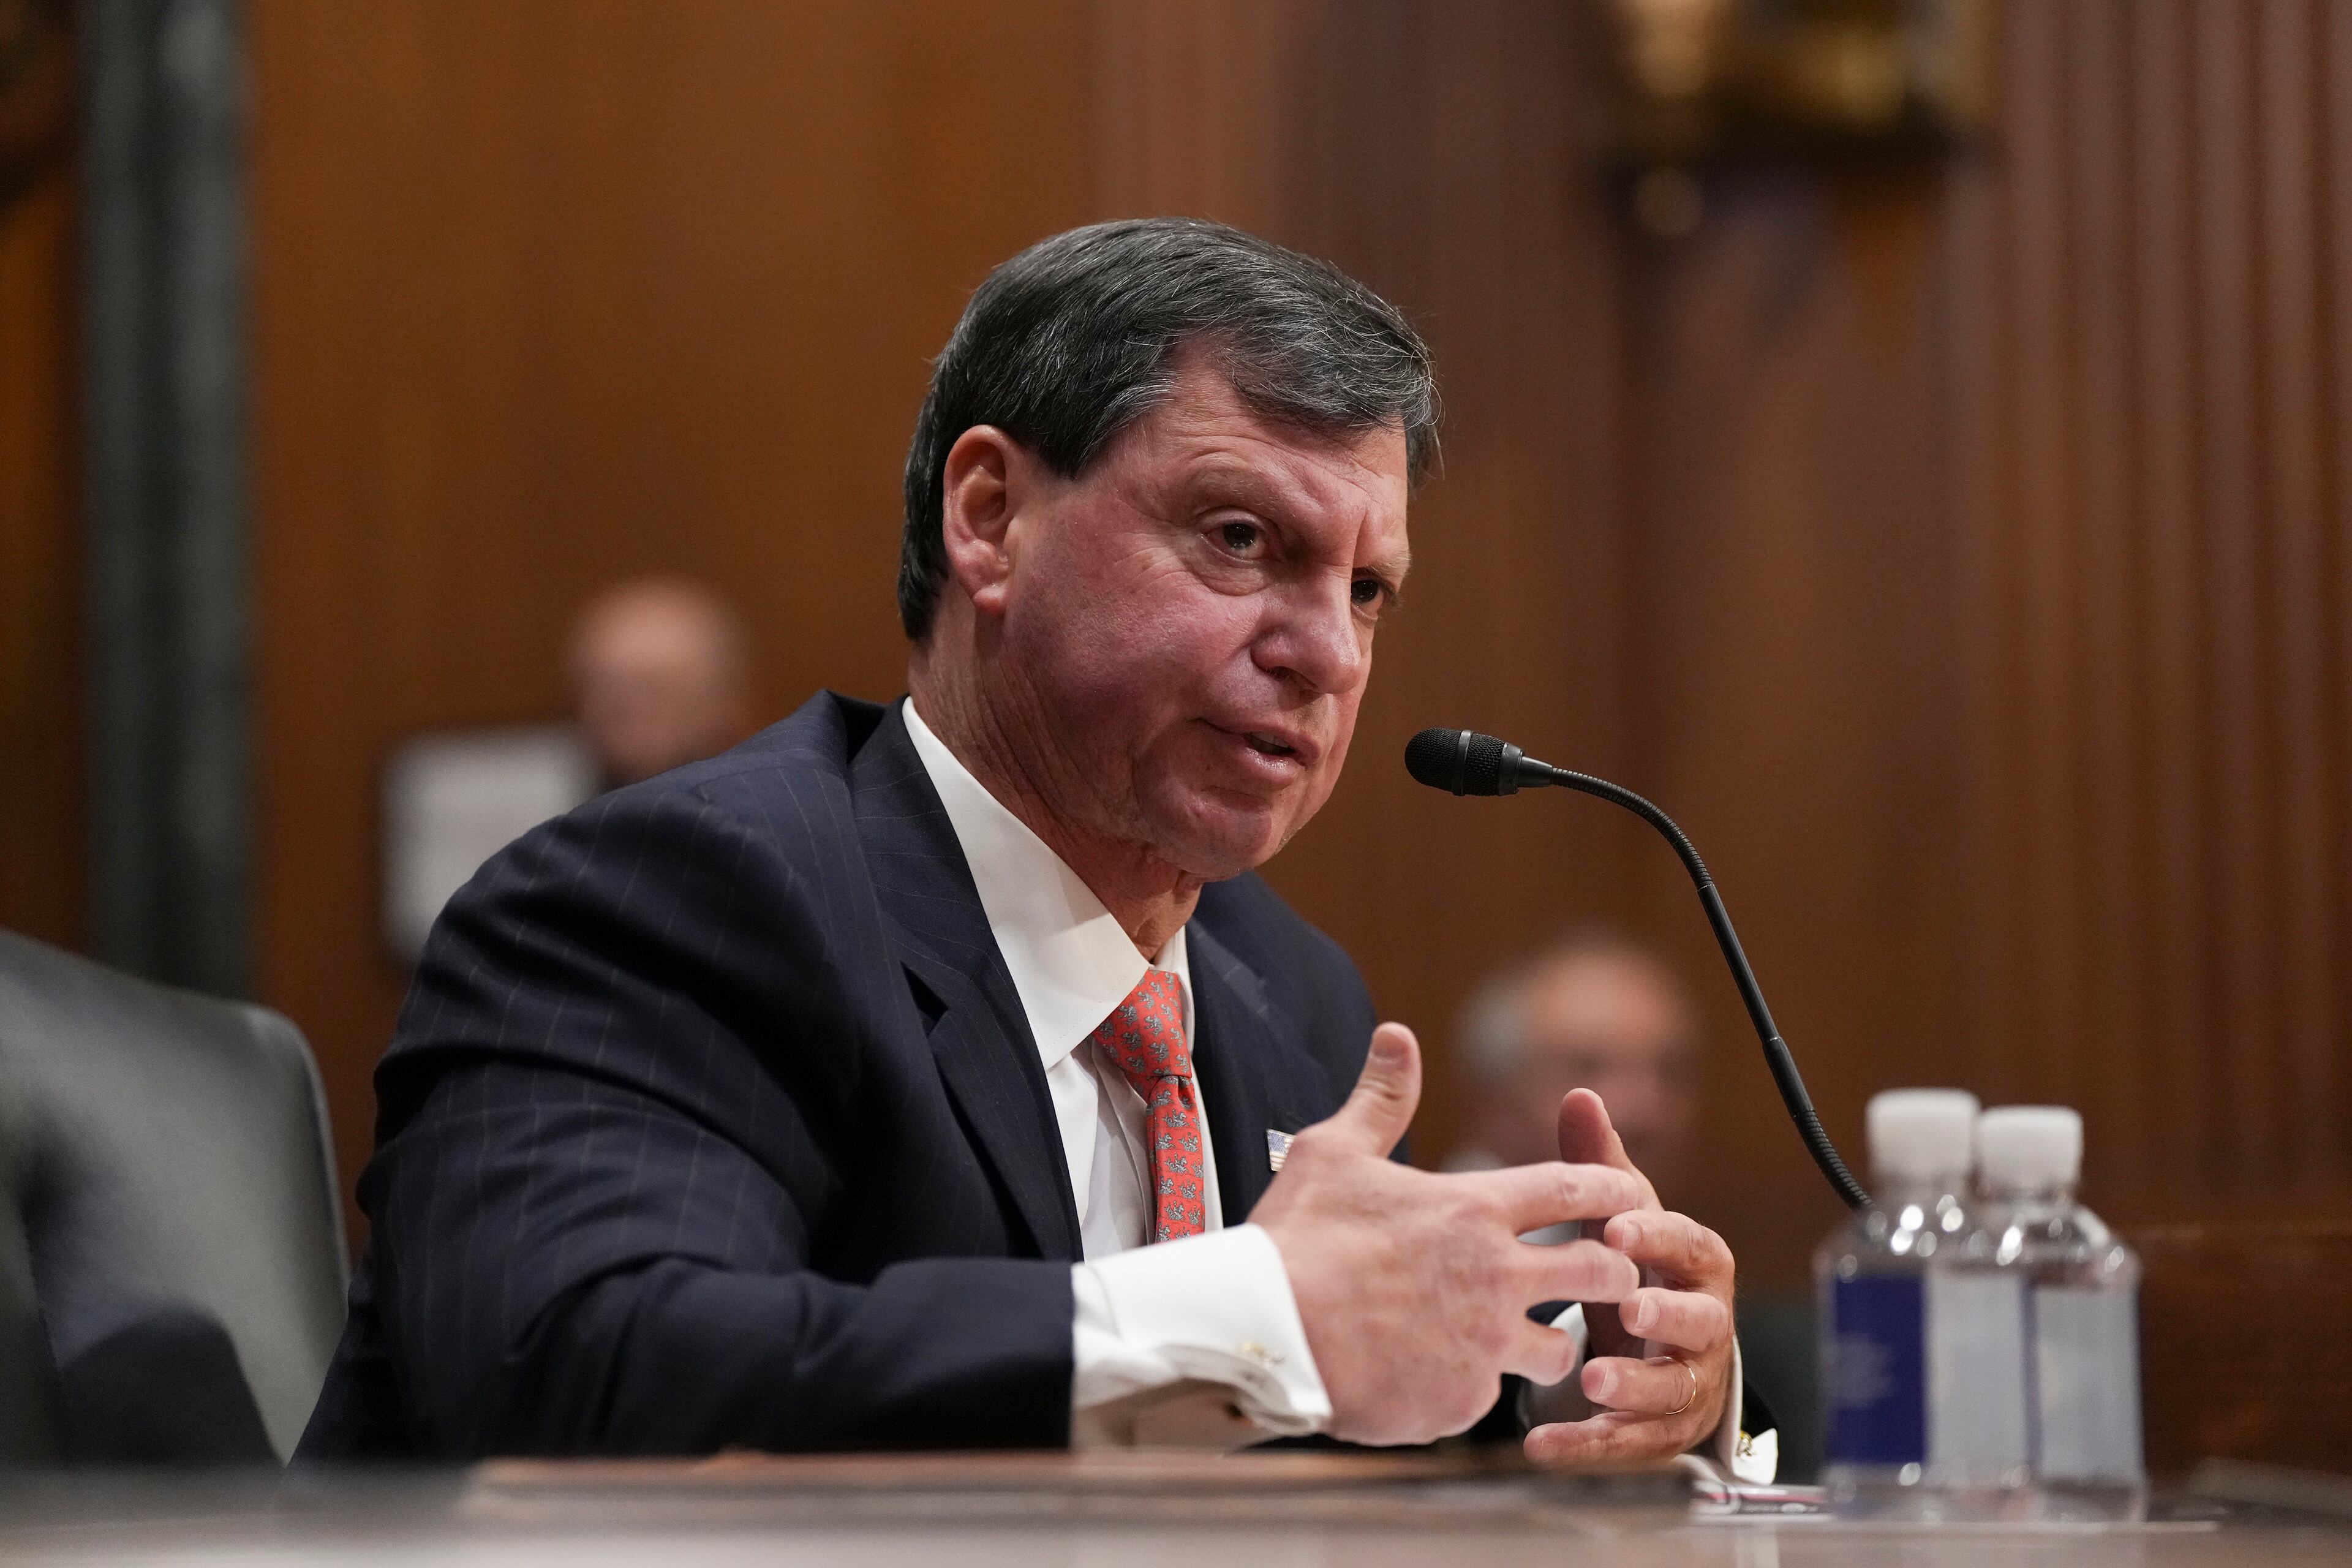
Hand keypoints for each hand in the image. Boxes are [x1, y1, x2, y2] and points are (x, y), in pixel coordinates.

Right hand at [1251, 1024, 1644, 1445]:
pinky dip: (1471, 1388)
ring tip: (1522, 1344)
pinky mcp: (1461, 1401)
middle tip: (1603, 1274)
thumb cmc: (1295, 1238)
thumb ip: (1381, 1098)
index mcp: (1474, 1209)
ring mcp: (1485, 1344)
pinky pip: (1490, 1397)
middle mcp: (1496, 1276)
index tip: (1628, 1193)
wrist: (1262, 1332)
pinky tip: (1437, 1380)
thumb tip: (1398, 1035)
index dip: (1612, 1188)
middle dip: (1613, 1271)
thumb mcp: (1333, 1152)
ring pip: (1559, 1349)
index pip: (1577, 1189)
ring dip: (1548, 1343)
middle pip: (1602, 1271)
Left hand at [1524, 1087, 1736, 1466]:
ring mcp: (1689, 1384)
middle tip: (1626, 1308)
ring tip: (1592, 1380)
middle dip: (1665, 1316)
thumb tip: (1580, 1094)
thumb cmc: (1637, 1265)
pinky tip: (1541, 1447)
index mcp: (1697, 1265)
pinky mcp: (1663, 1433)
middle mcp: (1705, 1326)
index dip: (1658, 1237)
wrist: (1655, 1345)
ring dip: (1635, 1387)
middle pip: (1700, 1322)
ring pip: (1674, 1390)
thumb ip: (1598, 1166)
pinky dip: (1590, 1446)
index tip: (1617, 1228)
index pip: (1689, 1245)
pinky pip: (1632, 1443)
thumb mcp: (1619, 1217)